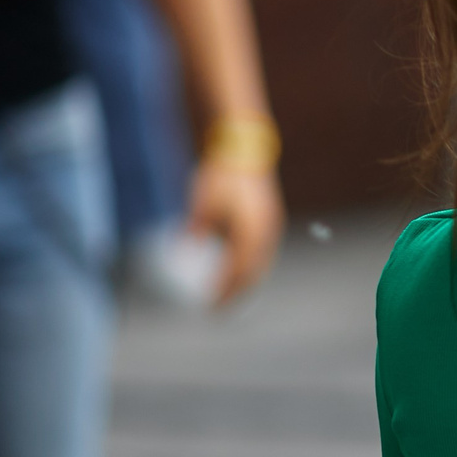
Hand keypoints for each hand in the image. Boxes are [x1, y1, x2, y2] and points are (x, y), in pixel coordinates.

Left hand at [186, 158, 281, 304]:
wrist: (245, 146)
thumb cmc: (222, 173)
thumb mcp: (203, 200)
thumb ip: (197, 227)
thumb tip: (185, 250)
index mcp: (250, 232)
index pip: (238, 271)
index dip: (224, 291)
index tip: (209, 307)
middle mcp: (266, 233)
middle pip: (253, 273)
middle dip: (237, 293)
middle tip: (220, 310)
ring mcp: (272, 226)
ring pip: (261, 264)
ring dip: (246, 282)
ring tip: (232, 295)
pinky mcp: (270, 219)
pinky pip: (263, 252)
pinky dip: (252, 266)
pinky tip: (240, 270)